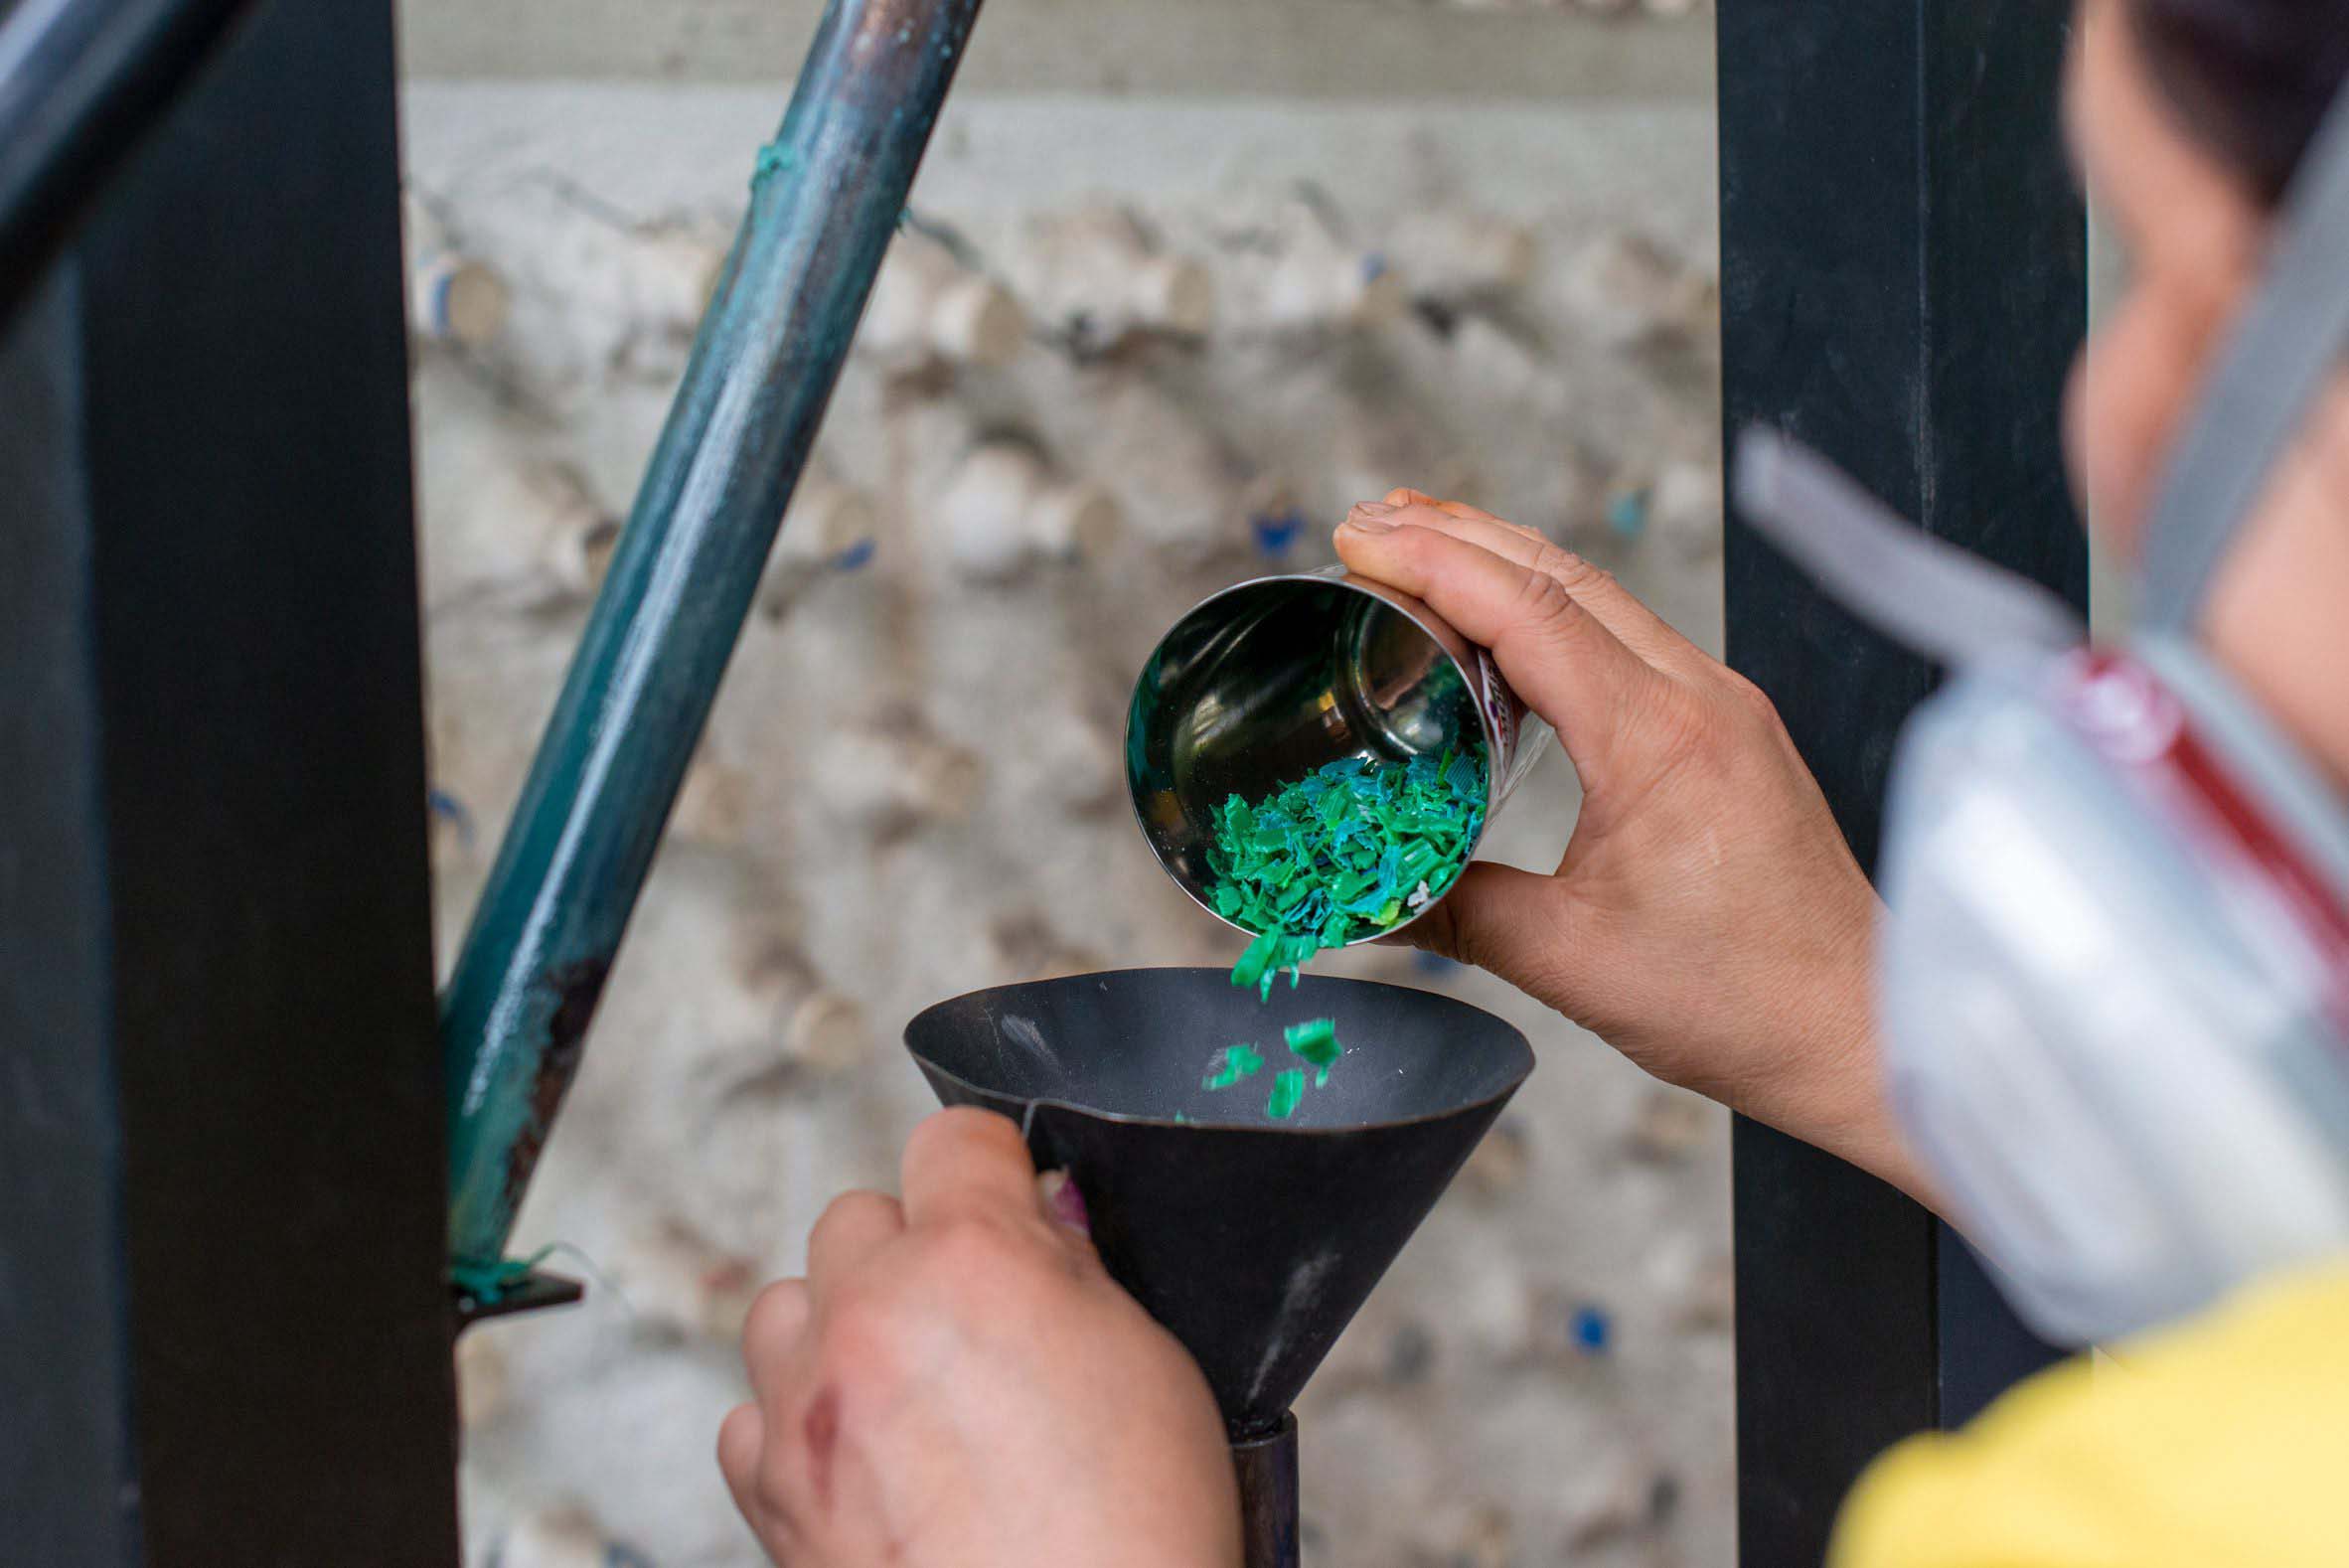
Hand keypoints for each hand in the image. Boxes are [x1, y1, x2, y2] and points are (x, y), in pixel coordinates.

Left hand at [718, 1108, 1239, 1567]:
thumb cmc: (1130, 1537)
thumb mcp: (1149, 1364)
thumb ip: (1076, 1271)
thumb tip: (1040, 1215)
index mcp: (973, 1261)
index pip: (954, 1140)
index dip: (992, 1171)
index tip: (1009, 1202)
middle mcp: (872, 1315)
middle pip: (858, 1217)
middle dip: (912, 1253)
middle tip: (975, 1320)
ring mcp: (807, 1405)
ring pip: (785, 1305)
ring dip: (837, 1328)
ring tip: (907, 1389)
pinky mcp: (769, 1492)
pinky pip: (749, 1415)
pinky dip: (796, 1425)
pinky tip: (863, 1461)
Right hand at [1337, 491, 1930, 1201]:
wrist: (1859, 1028)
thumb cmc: (1743, 1001)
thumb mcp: (1570, 962)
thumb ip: (1457, 915)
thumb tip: (1369, 897)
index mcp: (1658, 738)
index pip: (1529, 611)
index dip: (1435, 563)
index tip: (1361, 541)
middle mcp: (1700, 698)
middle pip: (1564, 574)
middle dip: (1459, 536)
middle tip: (1369, 523)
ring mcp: (1723, 707)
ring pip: (1601, 597)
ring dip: (1507, 564)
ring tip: (1421, 550)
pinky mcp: (1731, 731)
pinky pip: (1630, 640)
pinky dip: (1554, 611)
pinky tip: (1511, 628)